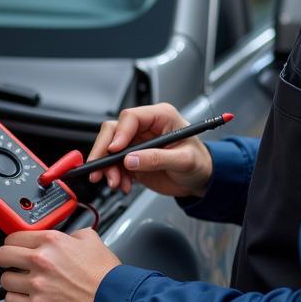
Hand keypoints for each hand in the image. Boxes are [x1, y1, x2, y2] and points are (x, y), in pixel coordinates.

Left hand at [0, 228, 120, 301]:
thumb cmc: (107, 277)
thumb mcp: (92, 240)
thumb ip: (73, 235)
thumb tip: (66, 237)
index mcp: (52, 242)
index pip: (14, 236)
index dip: (14, 242)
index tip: (15, 247)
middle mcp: (41, 262)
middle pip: (2, 256)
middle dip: (6, 259)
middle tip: (13, 263)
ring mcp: (37, 286)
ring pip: (5, 280)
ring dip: (13, 282)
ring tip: (24, 283)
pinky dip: (16, 301)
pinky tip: (27, 298)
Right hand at [86, 102, 212, 198]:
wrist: (200, 179)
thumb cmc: (199, 162)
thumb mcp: (184, 160)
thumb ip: (158, 158)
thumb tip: (132, 159)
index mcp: (161, 116)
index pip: (132, 117)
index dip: (120, 133)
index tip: (114, 150)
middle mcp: (146, 126)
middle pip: (114, 130)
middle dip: (104, 151)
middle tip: (100, 169)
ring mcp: (137, 142)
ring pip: (109, 148)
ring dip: (107, 167)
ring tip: (116, 183)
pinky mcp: (132, 158)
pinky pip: (114, 164)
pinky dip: (114, 175)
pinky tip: (123, 185)